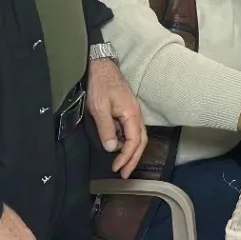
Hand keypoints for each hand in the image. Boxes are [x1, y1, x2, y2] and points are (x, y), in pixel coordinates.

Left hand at [86, 57, 146, 176]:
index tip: (117, 169)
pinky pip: (131, 130)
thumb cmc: (100, 84)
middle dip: (133, 159)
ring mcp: (132, 112)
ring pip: (137, 136)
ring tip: (122, 165)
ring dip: (131, 152)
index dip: (127, 157)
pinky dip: (128, 142)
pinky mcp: (126, 110)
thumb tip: (112, 148)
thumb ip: (106, 128)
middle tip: (124, 173)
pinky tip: (119, 148)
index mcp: (132, 114)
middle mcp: (136, 114)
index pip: (134, 141)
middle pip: (141, 141)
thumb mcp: (99, 108)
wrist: (101, 66)